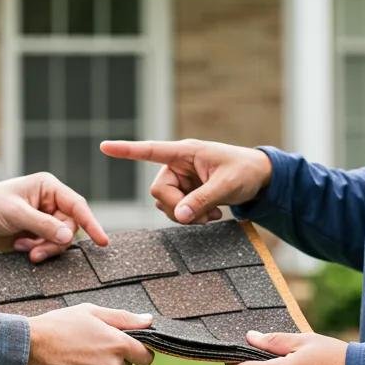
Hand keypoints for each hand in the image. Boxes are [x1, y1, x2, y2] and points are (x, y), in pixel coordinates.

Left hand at [0, 172, 107, 260]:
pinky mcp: (36, 235)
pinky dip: (36, 251)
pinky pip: (48, 248)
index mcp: (48, 188)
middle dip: (54, 243)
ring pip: (60, 241)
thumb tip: (69, 238)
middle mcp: (50, 203)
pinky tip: (20, 248)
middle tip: (35, 252)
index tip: (103, 241)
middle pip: (70, 228)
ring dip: (44, 249)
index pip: (77, 205)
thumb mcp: (16, 213)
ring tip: (24, 249)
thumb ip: (43, 225)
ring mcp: (44, 220)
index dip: (92, 223)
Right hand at [24, 304, 154, 364]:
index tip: (133, 348)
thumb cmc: (60, 324)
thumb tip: (149, 320)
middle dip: (114, 357)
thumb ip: (124, 318)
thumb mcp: (91, 312)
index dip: (141, 352)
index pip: (146, 357)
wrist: (29, 348)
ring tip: (75, 353)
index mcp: (117, 343)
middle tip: (91, 344)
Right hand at [99, 138, 272, 223]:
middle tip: (201, 218)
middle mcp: (178, 164)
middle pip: (159, 191)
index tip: (104, 147)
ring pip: (166, 204)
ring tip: (212, 215)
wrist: (260, 178)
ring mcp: (181, 179)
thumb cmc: (245, 171)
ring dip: (186, 215)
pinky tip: (211, 215)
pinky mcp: (186, 192)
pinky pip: (177, 210)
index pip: (151, 150)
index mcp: (185, 152)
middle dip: (177, 209)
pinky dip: (191, 217)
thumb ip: (202, 200)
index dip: (127, 150)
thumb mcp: (227, 185)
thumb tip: (182, 217)